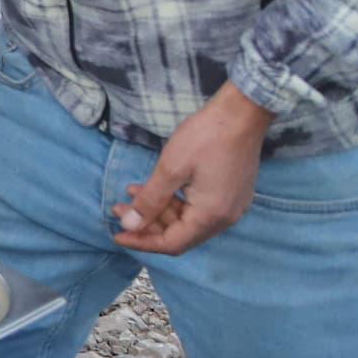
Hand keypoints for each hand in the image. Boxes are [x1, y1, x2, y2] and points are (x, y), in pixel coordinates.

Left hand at [115, 83, 272, 255]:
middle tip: (118, 208)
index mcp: (211, 216)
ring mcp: (232, 206)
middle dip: (147, 224)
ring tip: (131, 193)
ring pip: (188, 221)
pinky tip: (155, 188)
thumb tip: (129, 224)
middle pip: (181, 234)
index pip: (172, 243)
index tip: (116, 234)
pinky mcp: (232, 194)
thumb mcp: (170, 169)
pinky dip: (175, 202)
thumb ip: (150, 201)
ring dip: (159, 211)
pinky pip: (199, 208)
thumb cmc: (205, 138)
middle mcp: (226, 218)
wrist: (242, 114)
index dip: (142, 241)